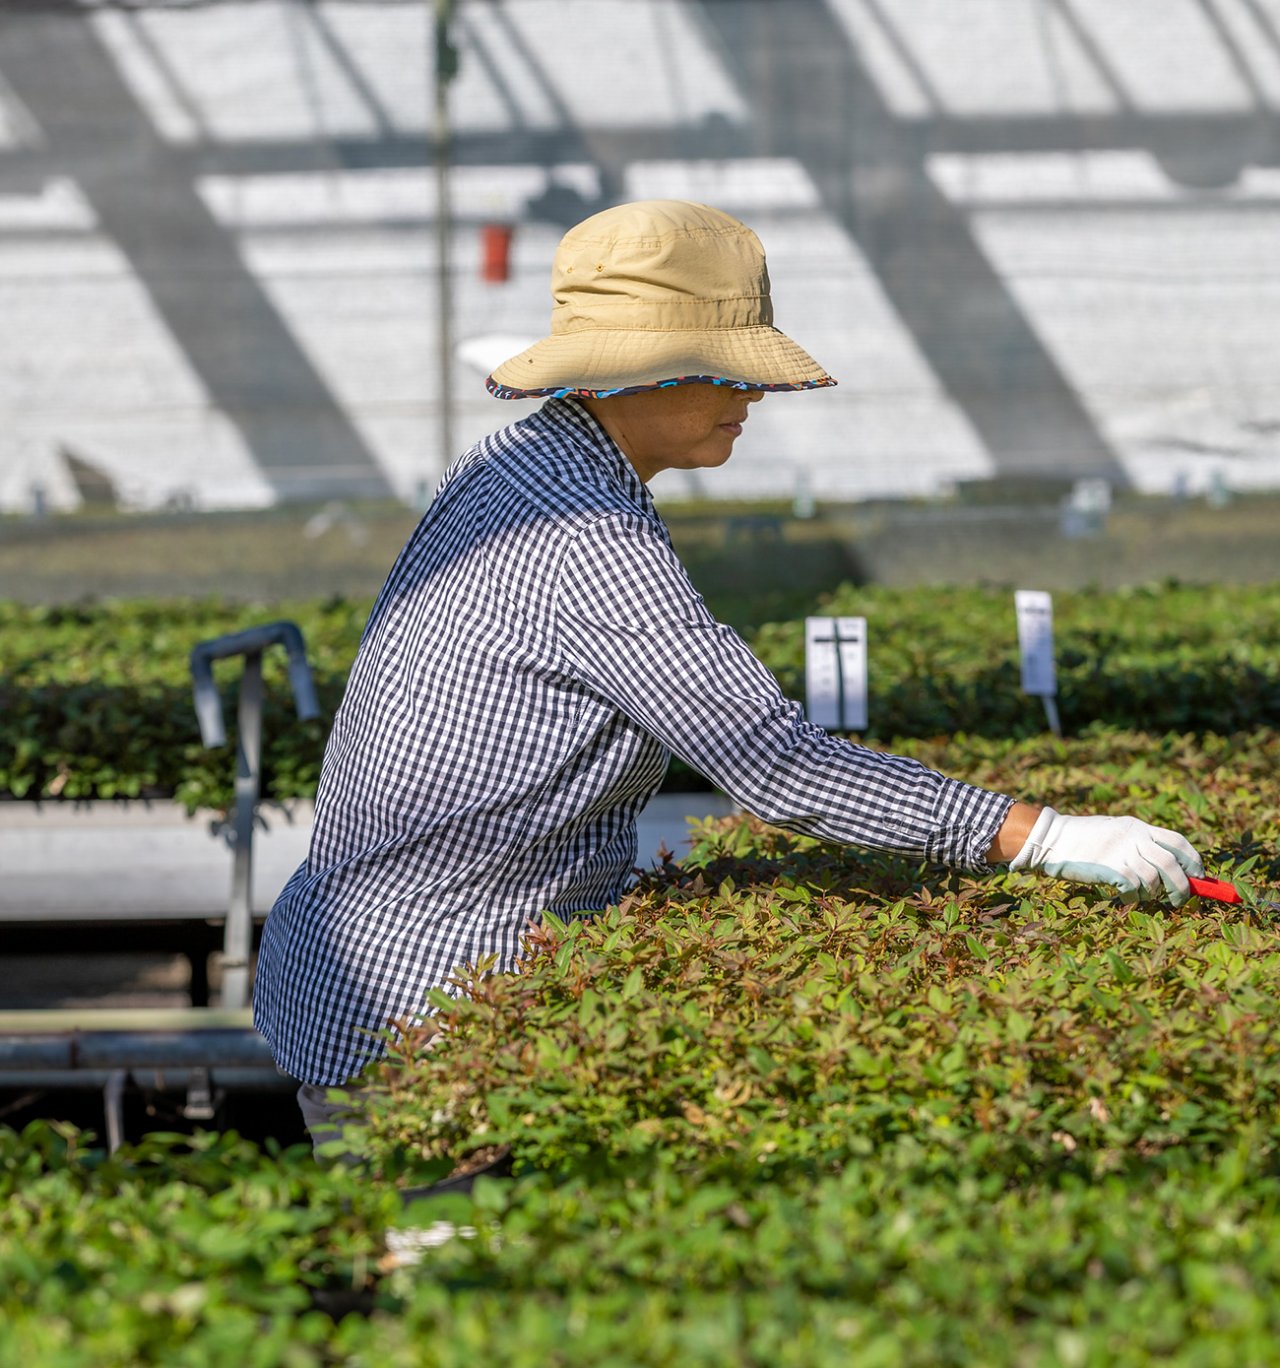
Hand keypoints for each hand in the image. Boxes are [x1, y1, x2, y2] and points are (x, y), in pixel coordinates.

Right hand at [1008, 807, 1203, 905]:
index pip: (1178, 842)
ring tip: (1144, 896)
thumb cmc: (1084, 840)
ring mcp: (1121, 853)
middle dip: (1182, 886)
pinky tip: (1127, 896)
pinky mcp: (1109, 869)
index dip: (1194, 861)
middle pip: (1171, 864)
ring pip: (1154, 879)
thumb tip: (1169, 867)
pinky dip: (1135, 897)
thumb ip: (1139, 844)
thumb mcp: (1116, 832)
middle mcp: (1134, 838)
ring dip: (1155, 893)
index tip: (1198, 876)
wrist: (1052, 839)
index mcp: (1138, 828)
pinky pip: (1134, 888)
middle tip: (1180, 899)